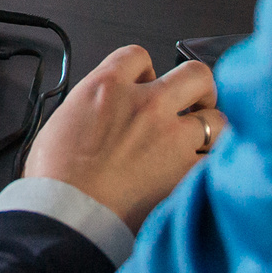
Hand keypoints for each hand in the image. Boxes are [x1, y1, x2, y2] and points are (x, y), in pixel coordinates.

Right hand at [25, 45, 222, 231]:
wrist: (68, 216)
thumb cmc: (55, 178)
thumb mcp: (60, 123)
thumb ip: (91, 107)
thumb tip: (102, 112)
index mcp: (107, 87)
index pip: (138, 56)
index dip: (144, 70)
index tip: (146, 83)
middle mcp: (145, 104)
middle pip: (195, 74)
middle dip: (198, 88)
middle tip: (194, 102)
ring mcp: (171, 137)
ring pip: (216, 119)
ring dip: (209, 130)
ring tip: (200, 143)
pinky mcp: (186, 172)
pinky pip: (215, 160)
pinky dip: (209, 167)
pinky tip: (197, 173)